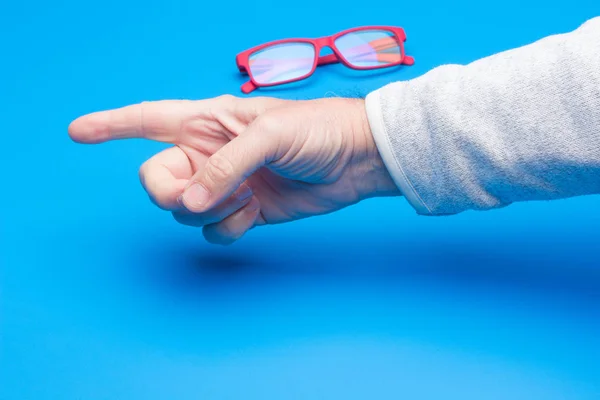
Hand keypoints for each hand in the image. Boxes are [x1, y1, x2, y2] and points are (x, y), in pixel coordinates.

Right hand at [68, 95, 399, 244]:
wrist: (353, 160)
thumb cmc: (316, 130)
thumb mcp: (270, 135)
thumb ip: (227, 166)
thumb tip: (191, 202)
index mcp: (207, 122)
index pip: (148, 119)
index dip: (111, 125)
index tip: (78, 132)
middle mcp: (208, 153)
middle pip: (156, 179)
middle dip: (171, 193)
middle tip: (202, 195)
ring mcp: (224, 185)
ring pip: (183, 210)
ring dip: (207, 212)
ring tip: (245, 199)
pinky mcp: (242, 211)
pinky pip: (212, 230)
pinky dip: (227, 228)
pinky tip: (254, 214)